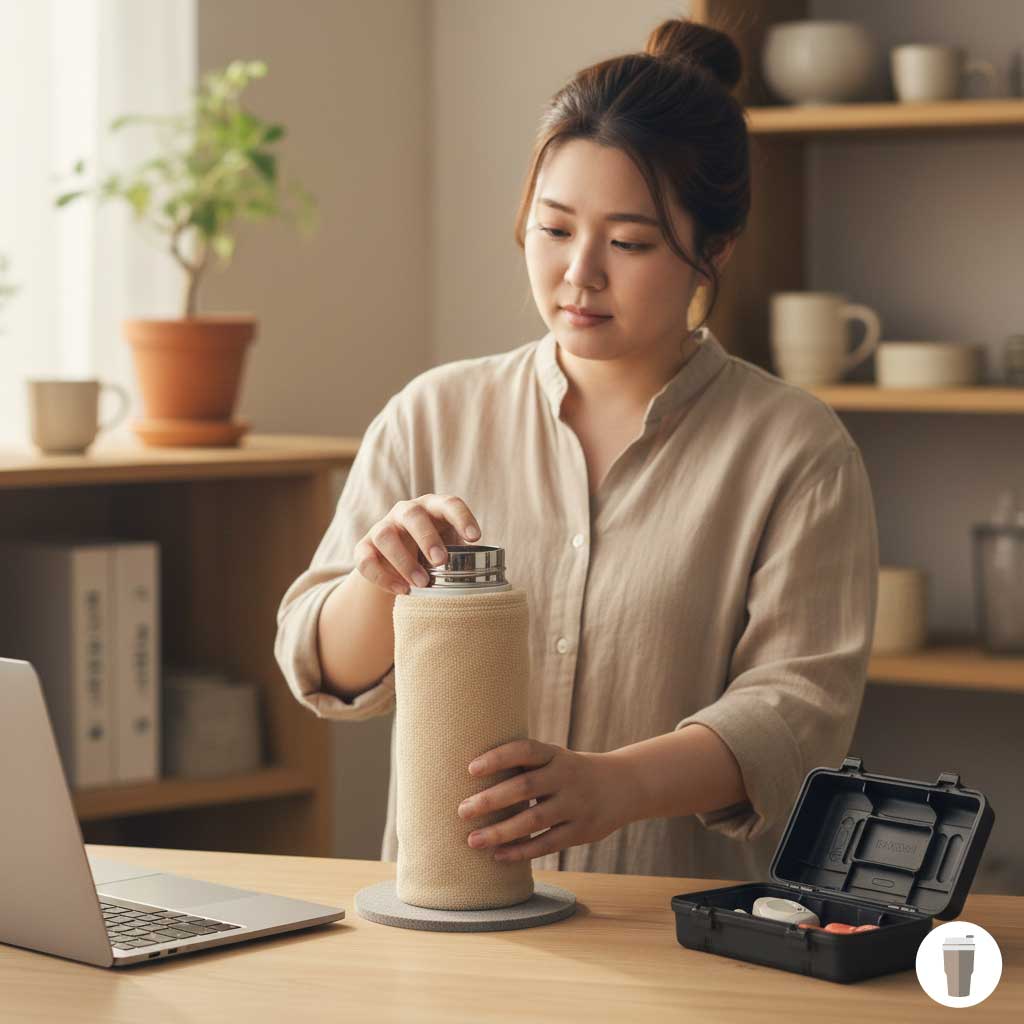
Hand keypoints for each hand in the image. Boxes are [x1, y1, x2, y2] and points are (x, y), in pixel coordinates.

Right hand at [353, 494, 481, 595]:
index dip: (463, 518)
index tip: (475, 538)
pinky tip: (402, 590)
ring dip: (403, 560)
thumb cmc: (435, 553)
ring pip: (385, 536)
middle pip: (412, 514)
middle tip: (440, 561)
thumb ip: (464, 556)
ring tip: (422, 584)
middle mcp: (405, 512)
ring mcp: (382, 528)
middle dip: (427, 537)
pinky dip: (383, 576)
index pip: (449, 504)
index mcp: (433, 508)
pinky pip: (365, 559)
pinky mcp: (364, 547)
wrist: (400, 563)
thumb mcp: (452, 549)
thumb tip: (484, 579)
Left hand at [457, 739, 632, 862]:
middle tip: (462, 811)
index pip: (525, 750)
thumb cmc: (572, 772)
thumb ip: (525, 765)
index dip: (498, 758)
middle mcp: (566, 777)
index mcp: (555, 754)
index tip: (471, 769)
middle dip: (491, 800)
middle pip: (525, 786)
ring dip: (500, 832)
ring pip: (534, 820)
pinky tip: (498, 856)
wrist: (624, 785)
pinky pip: (547, 844)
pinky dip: (521, 851)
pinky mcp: (581, 831)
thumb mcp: (556, 758)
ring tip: (473, 840)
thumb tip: (474, 777)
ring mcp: (576, 805)